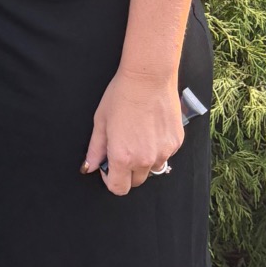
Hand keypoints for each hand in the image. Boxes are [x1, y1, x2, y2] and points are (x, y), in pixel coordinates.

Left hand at [82, 68, 182, 194]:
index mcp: (123, 157)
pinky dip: (158, 148)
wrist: (149, 78)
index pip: (119, 188)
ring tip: (139, 136)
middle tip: (123, 148)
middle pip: (136, 181)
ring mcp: (164, 152)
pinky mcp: (176, 142)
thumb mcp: (101, 121)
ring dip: (144, 161)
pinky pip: (166, 154)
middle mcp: (145, 160)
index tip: (108, 167)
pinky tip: (152, 128)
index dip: (111, 180)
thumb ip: (95, 149)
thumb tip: (89, 166)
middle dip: (127, 171)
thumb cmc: (122, 95)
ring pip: (153, 169)